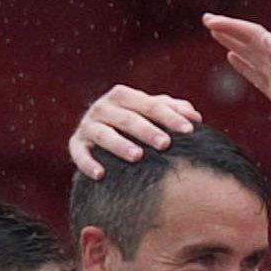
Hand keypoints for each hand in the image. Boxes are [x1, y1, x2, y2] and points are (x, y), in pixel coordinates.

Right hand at [69, 84, 203, 178]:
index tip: (189, 130)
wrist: (95, 135)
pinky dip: (87, 163)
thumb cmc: (132, 124)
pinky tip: (100, 175)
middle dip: (147, 130)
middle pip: (128, 118)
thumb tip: (195, 116)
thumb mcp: (151, 113)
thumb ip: (172, 110)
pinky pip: (79, 154)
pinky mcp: (75, 144)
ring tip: (137, 156)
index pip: (150, 105)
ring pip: (103, 134)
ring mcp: (88, 125)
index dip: (170, 116)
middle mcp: (103, 107)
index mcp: (124, 96)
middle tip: (165, 144)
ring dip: (119, 144)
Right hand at [203, 14, 270, 140]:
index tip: (209, 23)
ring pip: (251, 53)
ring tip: (214, 32)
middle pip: (251, 40)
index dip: (231, 27)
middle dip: (229, 28)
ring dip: (232, 41)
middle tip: (206, 21)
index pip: (253, 35)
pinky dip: (242, 62)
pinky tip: (232, 57)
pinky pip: (255, 72)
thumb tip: (265, 37)